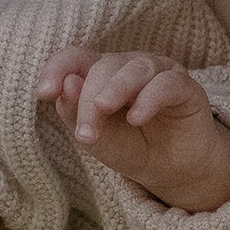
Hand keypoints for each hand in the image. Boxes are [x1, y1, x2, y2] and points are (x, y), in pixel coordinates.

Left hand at [41, 49, 229, 215]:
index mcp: (100, 75)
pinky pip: (165, 83)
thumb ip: (77, 116)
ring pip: (133, 68)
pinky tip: (136, 118)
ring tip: (103, 110)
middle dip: (88, 99)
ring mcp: (158, 73)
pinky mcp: (185, 87)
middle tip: (85, 133)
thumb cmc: (133, 148)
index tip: (44, 93)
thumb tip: (65, 85)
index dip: (56, 68)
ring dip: (115, 90)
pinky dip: (148, 98)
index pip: (74, 57)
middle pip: (102, 67)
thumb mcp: (98, 140)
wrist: (174, 171)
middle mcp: (128, 67)